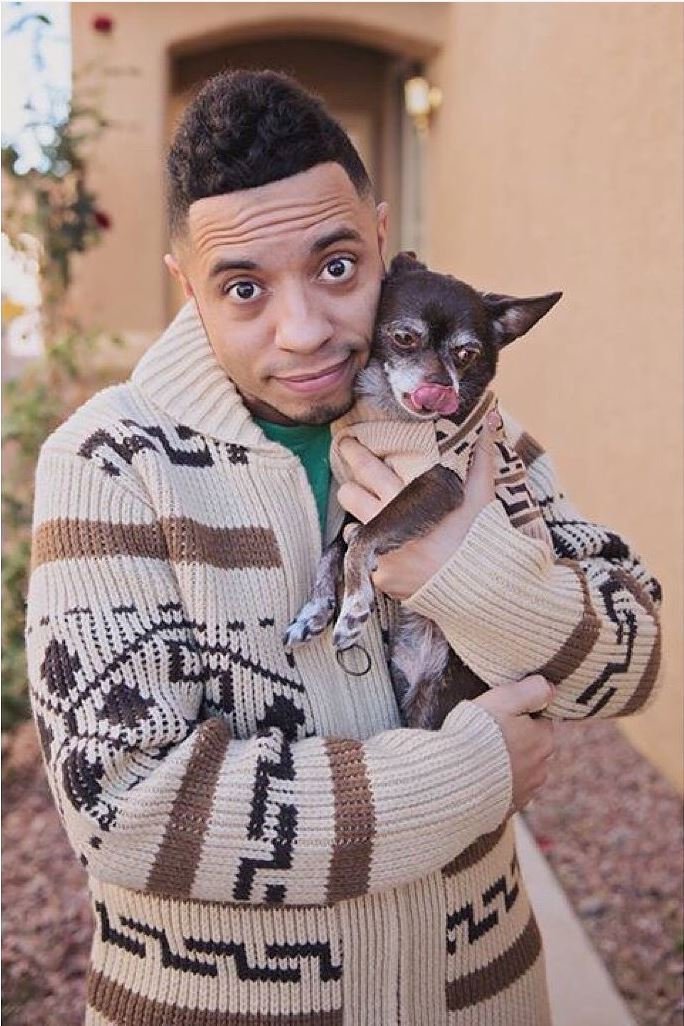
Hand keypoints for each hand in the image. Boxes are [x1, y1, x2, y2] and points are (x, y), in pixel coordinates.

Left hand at [337, 410, 500, 599]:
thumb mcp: (481, 496)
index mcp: (410, 499)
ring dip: (363, 520)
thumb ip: (480, 457)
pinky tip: (397, 552)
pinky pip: (369, 558)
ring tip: (380, 520)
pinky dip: (380, 553)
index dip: (353, 453)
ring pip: (353, 526)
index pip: (367, 469)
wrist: (483, 588)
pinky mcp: (381, 577)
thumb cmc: (481, 537)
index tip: (346, 442)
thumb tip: (490, 417)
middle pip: (349, 495)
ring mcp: (383, 551)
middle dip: (349, 485)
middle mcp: (390, 524)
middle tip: (355, 483)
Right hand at [473, 675, 554, 812]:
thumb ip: (531, 689)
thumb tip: (551, 686)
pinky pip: (506, 792)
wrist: (454, 778)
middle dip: (515, 741)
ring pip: (521, 771)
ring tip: (479, 758)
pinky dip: (496, 785)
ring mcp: (525, 791)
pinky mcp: (508, 808)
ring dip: (507, 765)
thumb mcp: (504, 699)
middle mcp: (540, 768)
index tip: (499, 715)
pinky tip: (477, 778)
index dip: (519, 715)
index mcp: (543, 739)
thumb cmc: (477, 734)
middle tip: (487, 734)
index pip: (539, 722)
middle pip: (532, 748)